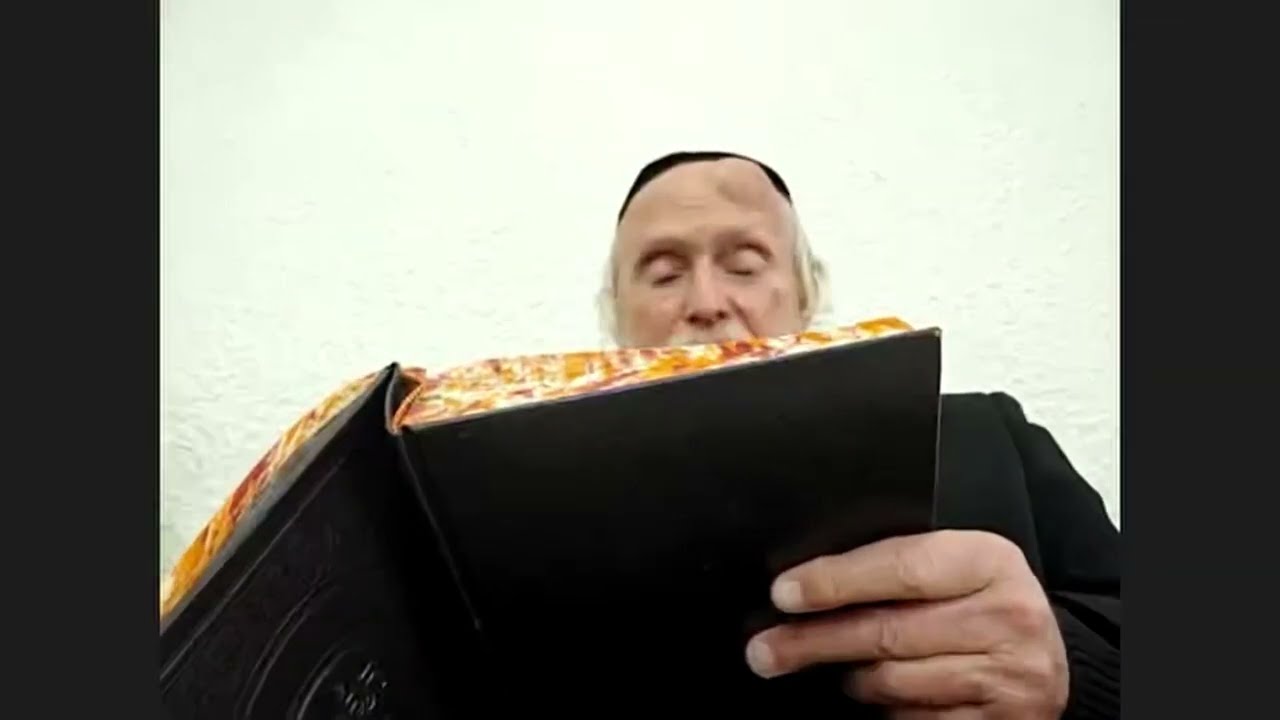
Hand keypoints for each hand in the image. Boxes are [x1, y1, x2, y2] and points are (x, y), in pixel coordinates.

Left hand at [744, 530, 1067, 718]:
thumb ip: (897, 566)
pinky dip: (887, 712)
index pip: (899, 566)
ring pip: (893, 682)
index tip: (785, 594)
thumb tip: (808, 585)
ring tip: (838, 672)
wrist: (1046, 658)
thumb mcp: (956, 567)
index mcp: (989, 561)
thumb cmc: (982, 604)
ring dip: (852, 681)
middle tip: (764, 650)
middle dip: (813, 642)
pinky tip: (879, 701)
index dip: (834, 582)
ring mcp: (1008, 677)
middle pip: (886, 631)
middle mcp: (1007, 617)